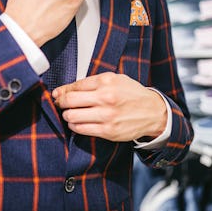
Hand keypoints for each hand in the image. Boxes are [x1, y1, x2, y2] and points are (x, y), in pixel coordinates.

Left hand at [52, 72, 167, 141]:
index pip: (75, 86)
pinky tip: (78, 123)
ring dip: (67, 116)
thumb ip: (91, 82)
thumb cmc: (132, 94)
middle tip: (60, 104)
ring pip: (72, 116)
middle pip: (70, 101)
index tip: (58, 94)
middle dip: (60, 103)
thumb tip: (65, 90)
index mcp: (106, 81)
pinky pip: (81, 129)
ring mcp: (107, 115)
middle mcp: (106, 98)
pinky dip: (75, 126)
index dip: (62, 91)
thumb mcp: (115, 80)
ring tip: (70, 114)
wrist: (153, 112)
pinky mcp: (108, 131)